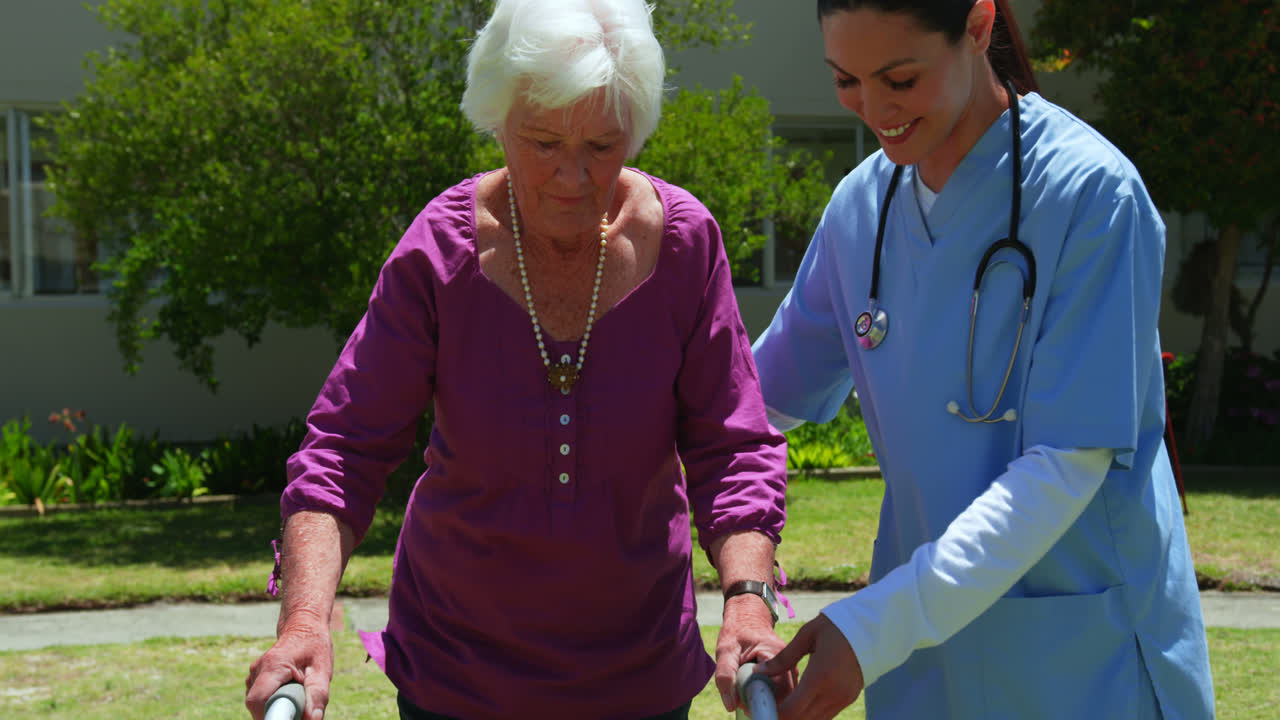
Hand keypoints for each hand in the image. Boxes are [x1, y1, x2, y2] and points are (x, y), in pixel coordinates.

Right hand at [245, 620, 333, 719]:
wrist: (304, 626)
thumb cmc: (314, 646)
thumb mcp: (322, 669)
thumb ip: (318, 695)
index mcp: (273, 666)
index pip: (257, 700)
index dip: (269, 717)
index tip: (288, 718)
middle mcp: (257, 670)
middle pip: (257, 705)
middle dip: (276, 713)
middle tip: (299, 711)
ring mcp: (253, 675)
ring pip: (259, 703)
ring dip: (276, 707)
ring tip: (297, 695)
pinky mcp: (255, 679)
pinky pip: (261, 698)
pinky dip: (275, 701)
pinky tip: (291, 693)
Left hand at [713, 594, 796, 711]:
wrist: (749, 615)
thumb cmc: (737, 631)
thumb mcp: (725, 649)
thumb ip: (725, 675)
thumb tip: (731, 705)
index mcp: (777, 655)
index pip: (779, 691)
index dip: (763, 703)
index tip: (745, 705)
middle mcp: (789, 662)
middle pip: (785, 697)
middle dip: (765, 703)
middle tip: (744, 700)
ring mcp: (791, 668)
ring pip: (785, 696)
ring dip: (766, 699)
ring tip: (748, 690)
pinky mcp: (788, 672)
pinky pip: (782, 692)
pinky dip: (769, 695)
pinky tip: (755, 687)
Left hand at [754, 614, 863, 719]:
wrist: (871, 627)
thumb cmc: (836, 627)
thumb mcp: (807, 636)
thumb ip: (783, 658)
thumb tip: (760, 671)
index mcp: (820, 676)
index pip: (792, 710)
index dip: (774, 713)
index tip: (762, 704)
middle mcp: (833, 693)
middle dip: (782, 716)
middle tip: (769, 704)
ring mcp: (843, 698)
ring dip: (796, 716)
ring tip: (782, 703)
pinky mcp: (849, 698)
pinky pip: (825, 715)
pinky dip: (810, 713)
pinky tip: (799, 701)